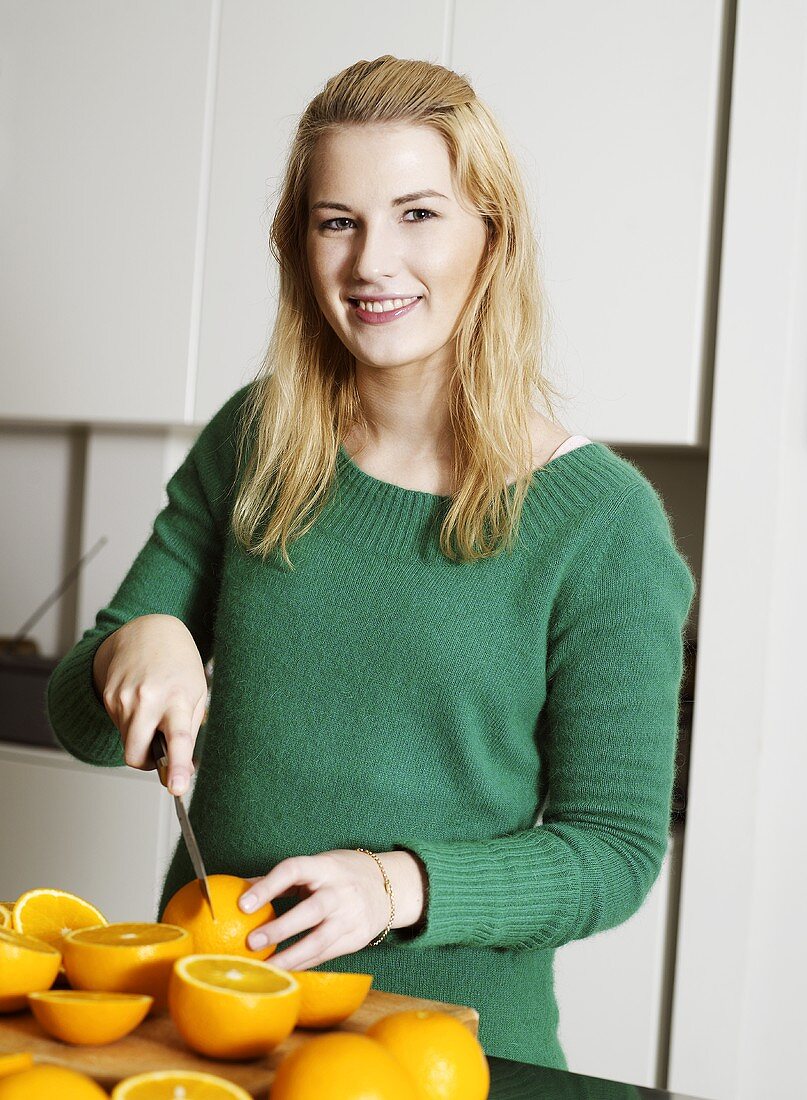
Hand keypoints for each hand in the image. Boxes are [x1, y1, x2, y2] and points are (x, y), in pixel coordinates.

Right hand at [93, 614, 207, 795]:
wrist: (148, 631)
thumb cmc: (179, 665)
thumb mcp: (196, 694)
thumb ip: (189, 733)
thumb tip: (181, 773)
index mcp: (177, 699)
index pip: (178, 739)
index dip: (176, 766)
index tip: (177, 787)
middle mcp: (147, 699)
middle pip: (136, 754)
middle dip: (146, 763)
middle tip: (160, 754)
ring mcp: (123, 698)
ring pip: (127, 743)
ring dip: (140, 739)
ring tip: (153, 712)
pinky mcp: (109, 697)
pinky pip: (119, 727)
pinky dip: (131, 724)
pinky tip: (140, 701)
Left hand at [237, 849, 426, 969]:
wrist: (388, 886)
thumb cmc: (340, 874)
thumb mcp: (316, 866)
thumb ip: (282, 879)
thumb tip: (239, 887)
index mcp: (325, 867)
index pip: (294, 870)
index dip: (268, 886)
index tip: (242, 903)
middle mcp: (341, 891)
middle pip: (311, 910)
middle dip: (280, 928)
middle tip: (251, 942)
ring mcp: (351, 916)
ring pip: (320, 941)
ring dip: (291, 956)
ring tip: (266, 967)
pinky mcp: (356, 938)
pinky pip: (326, 955)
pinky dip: (303, 964)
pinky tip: (284, 970)